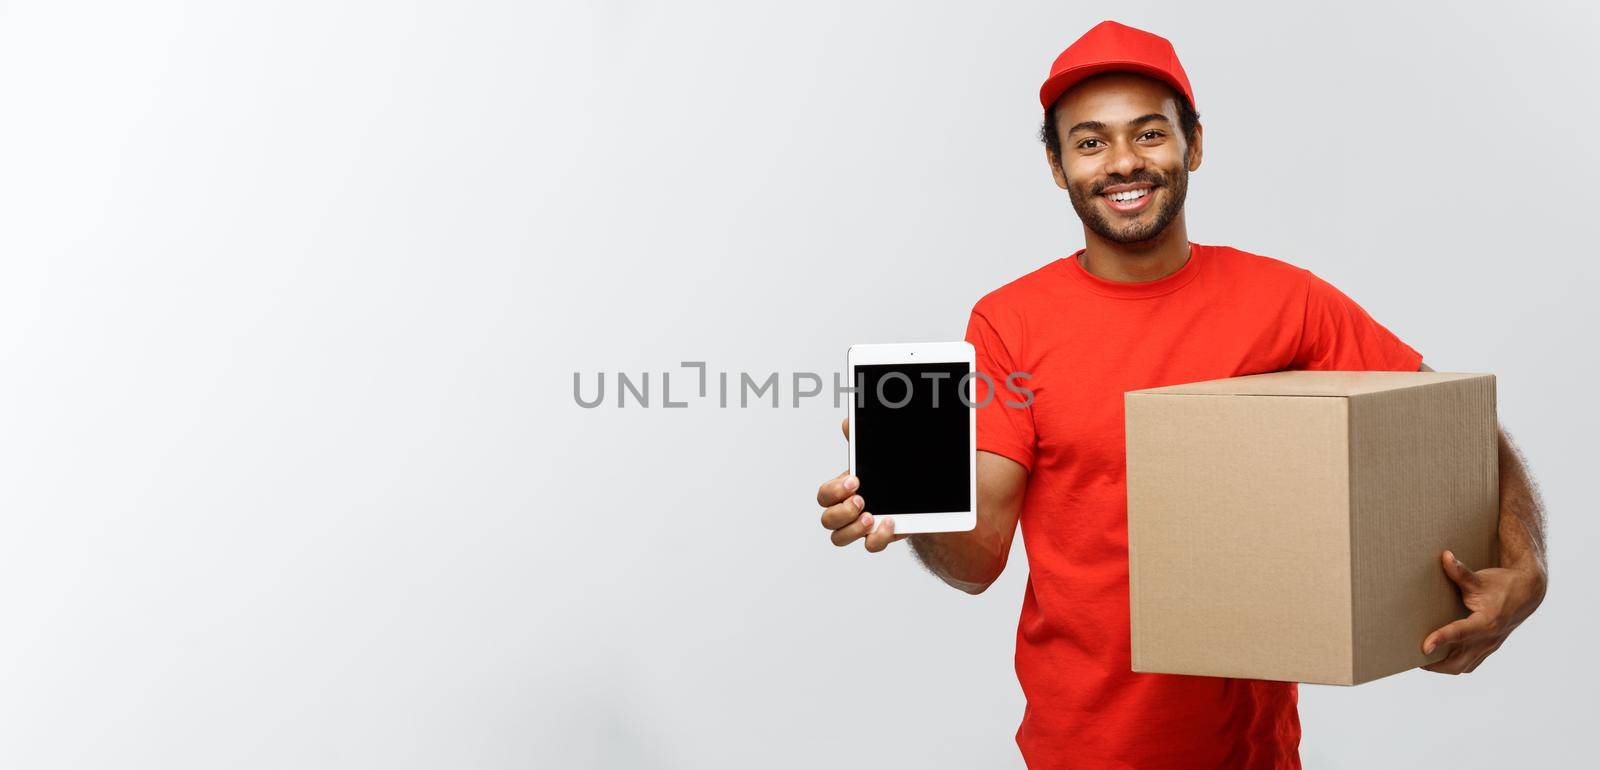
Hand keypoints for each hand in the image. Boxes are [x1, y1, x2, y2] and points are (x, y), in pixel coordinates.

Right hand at [815, 418, 907, 551]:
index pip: (824, 496)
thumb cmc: (885, 473)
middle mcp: (846, 511)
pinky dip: (878, 538)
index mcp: (842, 490)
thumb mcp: (875, 456)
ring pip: (839, 538)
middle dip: (842, 511)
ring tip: (872, 517)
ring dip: (853, 529)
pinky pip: (869, 546)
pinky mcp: (878, 537)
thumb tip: (847, 423)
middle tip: (861, 500)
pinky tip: (890, 523)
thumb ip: (860, 442)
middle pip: (827, 520)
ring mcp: (860, 527)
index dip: (834, 491)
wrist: (915, 491)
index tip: (855, 481)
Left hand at [1421, 549, 1546, 674]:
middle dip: (1435, 665)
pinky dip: (1455, 664)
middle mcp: (1488, 638)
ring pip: (1464, 667)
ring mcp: (1490, 646)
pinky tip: (1440, 658)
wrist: (1527, 593)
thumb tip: (1445, 556)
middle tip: (1412, 659)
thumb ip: (1460, 572)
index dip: (1441, 639)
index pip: (1460, 633)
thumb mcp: (1480, 579)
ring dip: (1443, 667)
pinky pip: (1471, 664)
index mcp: (1487, 621)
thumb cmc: (1501, 585)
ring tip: (1422, 661)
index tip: (1424, 647)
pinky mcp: (1489, 647)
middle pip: (1459, 662)